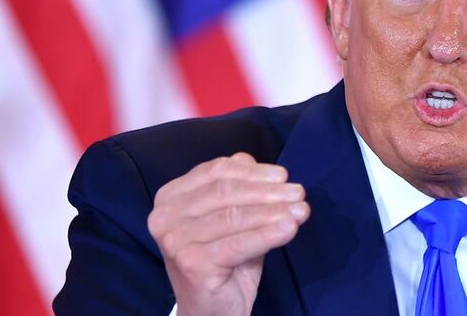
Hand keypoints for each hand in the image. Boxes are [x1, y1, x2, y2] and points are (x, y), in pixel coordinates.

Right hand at [147, 153, 309, 315]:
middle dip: (269, 191)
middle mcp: (164, 216)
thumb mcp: (231, 218)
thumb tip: (260, 165)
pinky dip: (269, 234)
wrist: (211, 311)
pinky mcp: (192, 263)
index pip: (216, 171)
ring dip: (275, 211)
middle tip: (300, 194)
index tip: (284, 176)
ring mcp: (175, 241)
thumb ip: (240, 190)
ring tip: (301, 210)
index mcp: (170, 197)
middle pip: (226, 192)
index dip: (254, 171)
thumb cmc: (222, 260)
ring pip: (235, 216)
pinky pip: (240, 243)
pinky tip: (290, 229)